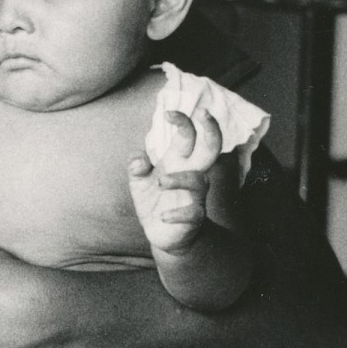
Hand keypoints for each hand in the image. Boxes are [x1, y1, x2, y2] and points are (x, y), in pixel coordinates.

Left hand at [130, 108, 221, 254]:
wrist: (162, 234)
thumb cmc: (154, 200)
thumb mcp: (138, 181)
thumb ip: (136, 166)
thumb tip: (139, 160)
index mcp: (178, 162)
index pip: (188, 135)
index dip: (182, 121)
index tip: (168, 114)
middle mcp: (191, 174)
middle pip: (211, 148)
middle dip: (211, 129)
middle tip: (203, 113)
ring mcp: (194, 196)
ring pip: (199, 181)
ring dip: (179, 179)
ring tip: (159, 182)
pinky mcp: (193, 218)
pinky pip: (193, 213)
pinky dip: (177, 213)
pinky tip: (163, 216)